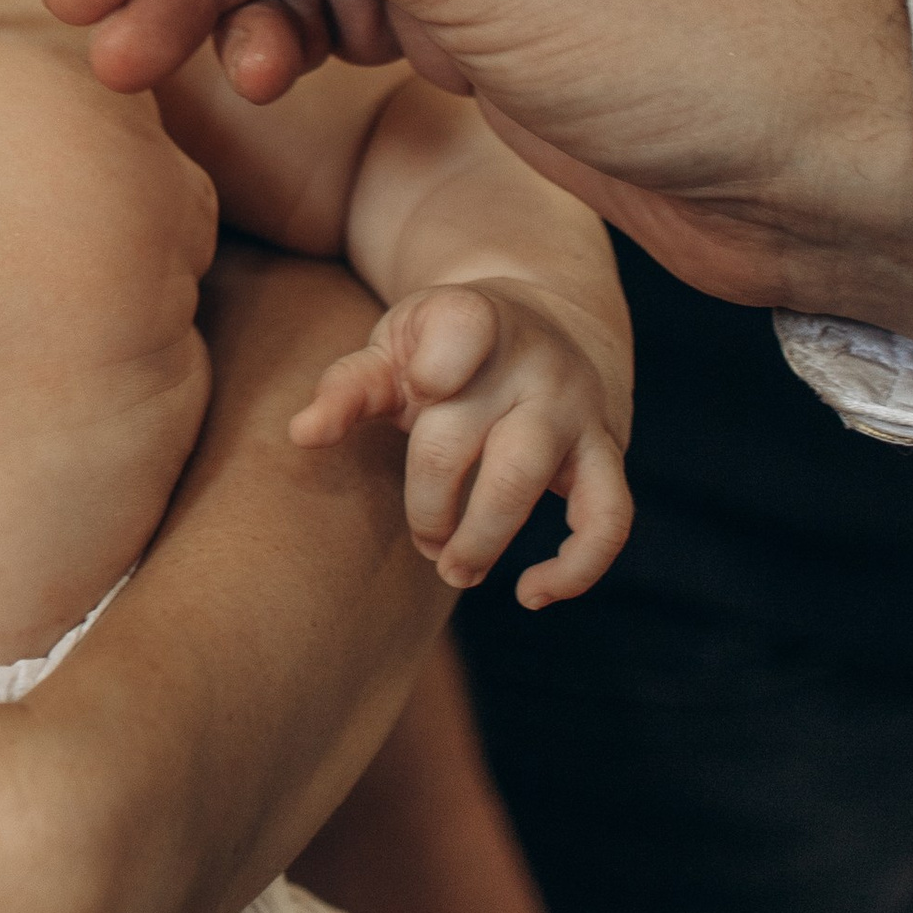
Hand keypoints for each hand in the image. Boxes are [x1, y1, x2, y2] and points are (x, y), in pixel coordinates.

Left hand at [291, 282, 633, 608]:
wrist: (553, 322)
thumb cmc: (449, 348)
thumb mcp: (398, 347)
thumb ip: (350, 387)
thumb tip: (302, 434)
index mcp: (472, 317)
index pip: (460, 329)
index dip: (435, 370)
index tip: (424, 394)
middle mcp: (531, 359)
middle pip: (459, 439)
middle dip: (427, 505)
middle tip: (423, 540)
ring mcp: (573, 406)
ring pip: (525, 480)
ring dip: (480, 540)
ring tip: (454, 571)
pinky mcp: (607, 451)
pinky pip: (610, 517)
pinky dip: (578, 568)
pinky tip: (533, 594)